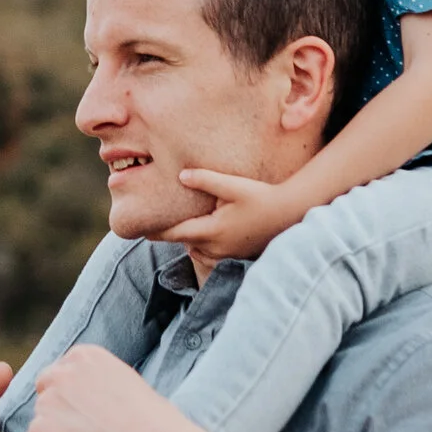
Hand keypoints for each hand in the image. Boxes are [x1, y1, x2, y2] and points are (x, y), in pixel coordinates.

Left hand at [26, 345, 222, 431]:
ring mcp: (48, 402)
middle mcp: (61, 371)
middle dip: (58, 415)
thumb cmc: (158, 426)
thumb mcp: (127, 384)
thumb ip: (97, 383)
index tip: (92, 418)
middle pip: (44, 394)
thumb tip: (80, 401)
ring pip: (39, 423)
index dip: (74, 400)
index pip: (61, 374)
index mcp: (84, 355)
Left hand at [168, 167, 302, 260]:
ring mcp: (228, 255)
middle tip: (157, 225)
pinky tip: (207, 234)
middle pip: (186, 243)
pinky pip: (212, 256)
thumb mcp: (233, 185)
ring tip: (182, 228)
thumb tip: (181, 176)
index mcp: (212, 231)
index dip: (156, 232)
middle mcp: (217, 247)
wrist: (291, 213)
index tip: (141, 229)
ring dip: (190, 242)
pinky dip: (204, 248)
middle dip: (173, 235)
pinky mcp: (238, 255)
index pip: (176, 234)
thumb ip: (206, 180)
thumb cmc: (262, 197)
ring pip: (198, 252)